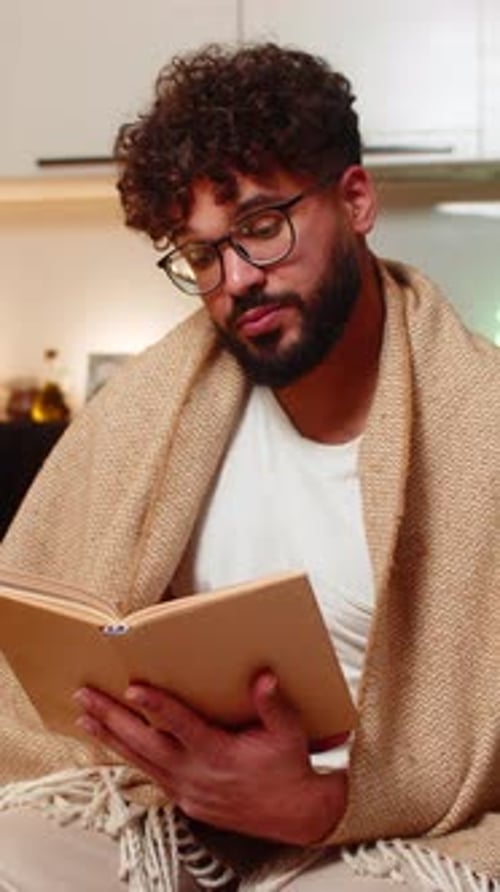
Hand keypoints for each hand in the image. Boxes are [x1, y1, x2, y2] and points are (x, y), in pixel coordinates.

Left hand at [74, 673, 347, 844]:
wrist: (295, 813)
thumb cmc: (288, 769)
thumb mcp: (288, 734)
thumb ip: (274, 705)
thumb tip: (264, 679)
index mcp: (219, 756)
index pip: (181, 726)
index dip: (157, 705)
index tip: (134, 688)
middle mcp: (196, 775)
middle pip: (144, 743)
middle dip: (112, 718)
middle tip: (88, 697)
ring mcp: (187, 789)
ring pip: (140, 761)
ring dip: (111, 737)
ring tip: (86, 717)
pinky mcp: (185, 798)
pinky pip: (149, 773)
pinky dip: (128, 756)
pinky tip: (113, 742)